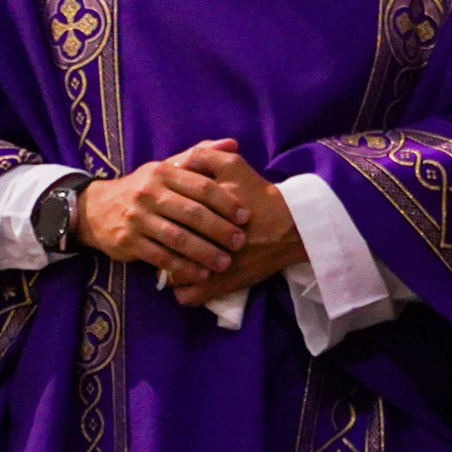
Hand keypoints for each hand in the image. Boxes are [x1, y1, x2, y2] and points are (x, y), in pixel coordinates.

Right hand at [78, 146, 248, 286]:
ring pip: (177, 237)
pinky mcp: (127, 241)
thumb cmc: (144, 187)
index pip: (203, 187)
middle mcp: (149, 193)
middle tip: (240, 242)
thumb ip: (200, 155)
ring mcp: (136, 218)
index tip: (246, 216)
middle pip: (192, 213)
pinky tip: (200, 274)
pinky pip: (160, 257)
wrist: (95, 208)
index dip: (227, 202)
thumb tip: (233, 144)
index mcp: (164, 172)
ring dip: (204, 252)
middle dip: (220, 229)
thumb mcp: (167, 166)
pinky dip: (182, 267)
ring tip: (224, 262)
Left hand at [163, 145, 304, 306]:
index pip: (162, 216)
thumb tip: (176, 162)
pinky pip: (185, 296)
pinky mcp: (216, 288)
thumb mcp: (234, 166)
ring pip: (169, 273)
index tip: (164, 213)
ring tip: (180, 258)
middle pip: (162, 245)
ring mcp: (204, 268)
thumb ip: (203, 156)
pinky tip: (192, 279)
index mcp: (196, 212)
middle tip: (167, 236)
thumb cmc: (260, 197)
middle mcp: (195, 242)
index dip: (160, 213)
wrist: (292, 228)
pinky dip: (186, 290)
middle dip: (162, 240)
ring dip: (172, 267)